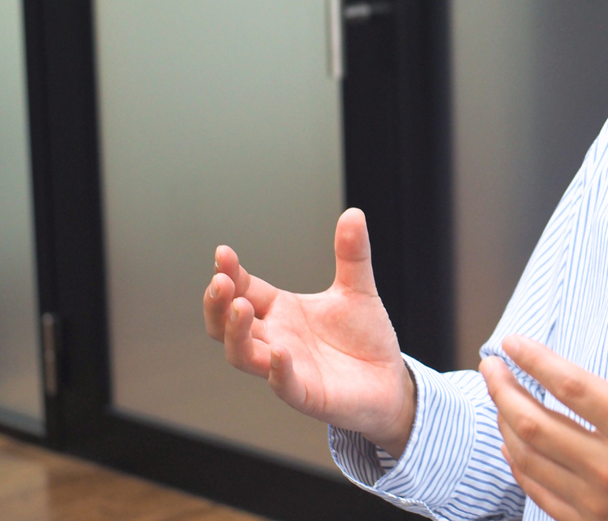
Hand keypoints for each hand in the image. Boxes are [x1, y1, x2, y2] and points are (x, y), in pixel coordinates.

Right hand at [202, 208, 415, 457]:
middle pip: (227, 326)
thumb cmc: (364, 338)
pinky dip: (279, 370)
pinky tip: (281, 352)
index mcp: (282, 311)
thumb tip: (353, 213)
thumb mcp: (358, 289)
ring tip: (239, 307)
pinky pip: (284, 385)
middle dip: (217, 304)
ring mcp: (287, 368)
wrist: (390, 379)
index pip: (244, 290)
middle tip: (220, 282)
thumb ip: (352, 254)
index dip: (230, 273)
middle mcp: (276, 338)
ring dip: (236, 333)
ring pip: (243, 355)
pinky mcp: (306, 394)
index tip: (223, 253)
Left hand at [480, 291, 607, 520]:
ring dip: (505, 423)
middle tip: (490, 366)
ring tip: (497, 396)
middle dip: (502, 390)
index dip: (533, 359)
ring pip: (530, 459)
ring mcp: (600, 501)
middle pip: (535, 423)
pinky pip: (539, 493)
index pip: (570, 386)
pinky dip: (518, 464)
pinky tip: (512, 442)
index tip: (512, 341)